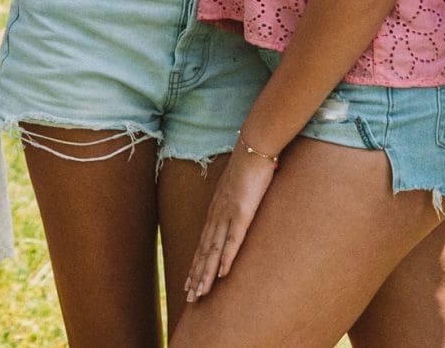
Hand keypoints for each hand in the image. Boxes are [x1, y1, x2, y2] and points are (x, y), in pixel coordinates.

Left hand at [184, 141, 278, 302]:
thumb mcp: (243, 184)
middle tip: (189, 299)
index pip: (203, 243)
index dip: (196, 264)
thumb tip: (248, 202)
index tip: (189, 281)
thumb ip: (242, 196)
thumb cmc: (251, 162)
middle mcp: (217, 214)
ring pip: (214, 252)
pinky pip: (232, 241)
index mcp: (217, 209)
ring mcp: (228, 214)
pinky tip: (220, 275)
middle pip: (204, 252)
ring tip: (200, 294)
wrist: (254, 146)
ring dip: (206, 275)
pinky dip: (225, 259)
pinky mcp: (242, 213)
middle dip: (196, 276)